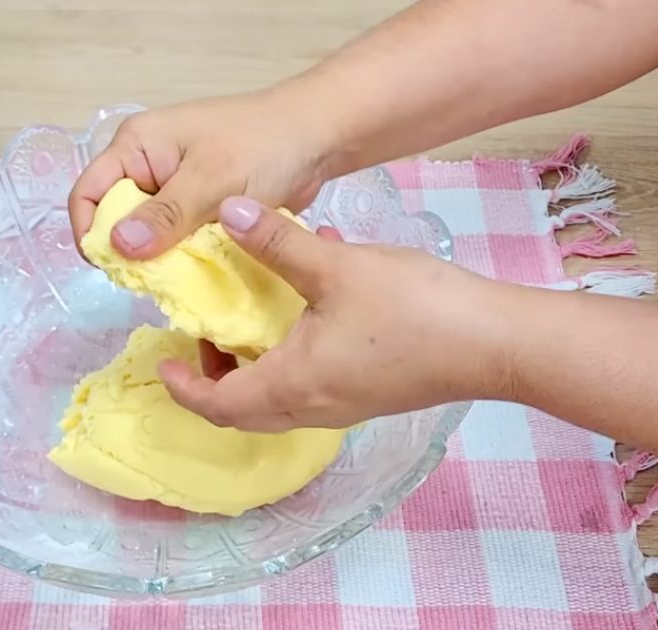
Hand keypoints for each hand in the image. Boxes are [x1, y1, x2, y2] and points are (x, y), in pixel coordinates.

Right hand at [68, 89, 334, 259]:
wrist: (319, 137)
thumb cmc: (264, 145)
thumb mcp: (213, 181)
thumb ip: (165, 215)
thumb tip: (117, 245)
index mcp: (136, 145)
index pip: (88, 193)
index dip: (90, 232)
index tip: (113, 268)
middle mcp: (147, 164)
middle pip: (114, 217)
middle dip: (128, 250)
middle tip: (151, 280)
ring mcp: (173, 185)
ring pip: (146, 232)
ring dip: (158, 258)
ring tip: (177, 280)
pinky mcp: (197, 205)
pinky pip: (175, 237)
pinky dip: (182, 256)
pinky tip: (197, 274)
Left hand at [158, 197, 511, 431]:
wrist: (494, 343)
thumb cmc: (414, 308)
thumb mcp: (337, 267)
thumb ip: (278, 242)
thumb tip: (229, 211)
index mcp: (292, 385)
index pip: (217, 404)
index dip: (183, 386)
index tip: (163, 358)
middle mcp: (312, 407)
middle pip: (243, 412)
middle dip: (212, 383)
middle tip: (199, 341)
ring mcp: (344, 407)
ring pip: (275, 404)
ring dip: (249, 375)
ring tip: (242, 327)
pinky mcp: (369, 395)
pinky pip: (308, 393)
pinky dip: (285, 367)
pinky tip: (302, 314)